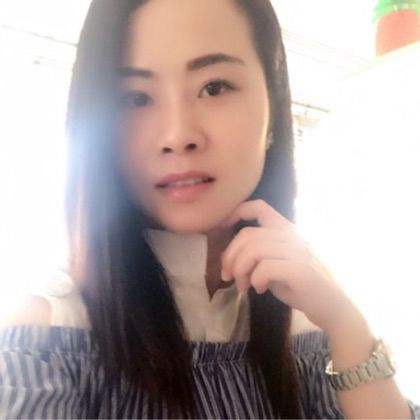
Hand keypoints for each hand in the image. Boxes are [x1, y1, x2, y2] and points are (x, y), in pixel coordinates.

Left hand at [220, 199, 358, 333]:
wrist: (332, 308)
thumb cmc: (300, 286)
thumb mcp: (275, 265)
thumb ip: (258, 255)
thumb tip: (230, 257)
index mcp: (286, 230)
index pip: (260, 207)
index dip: (236, 212)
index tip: (220, 227)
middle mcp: (292, 235)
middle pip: (248, 234)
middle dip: (230, 256)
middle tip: (227, 276)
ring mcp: (298, 251)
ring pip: (254, 249)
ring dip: (241, 270)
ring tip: (244, 286)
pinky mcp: (301, 270)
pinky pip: (265, 268)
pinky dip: (256, 279)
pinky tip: (259, 289)